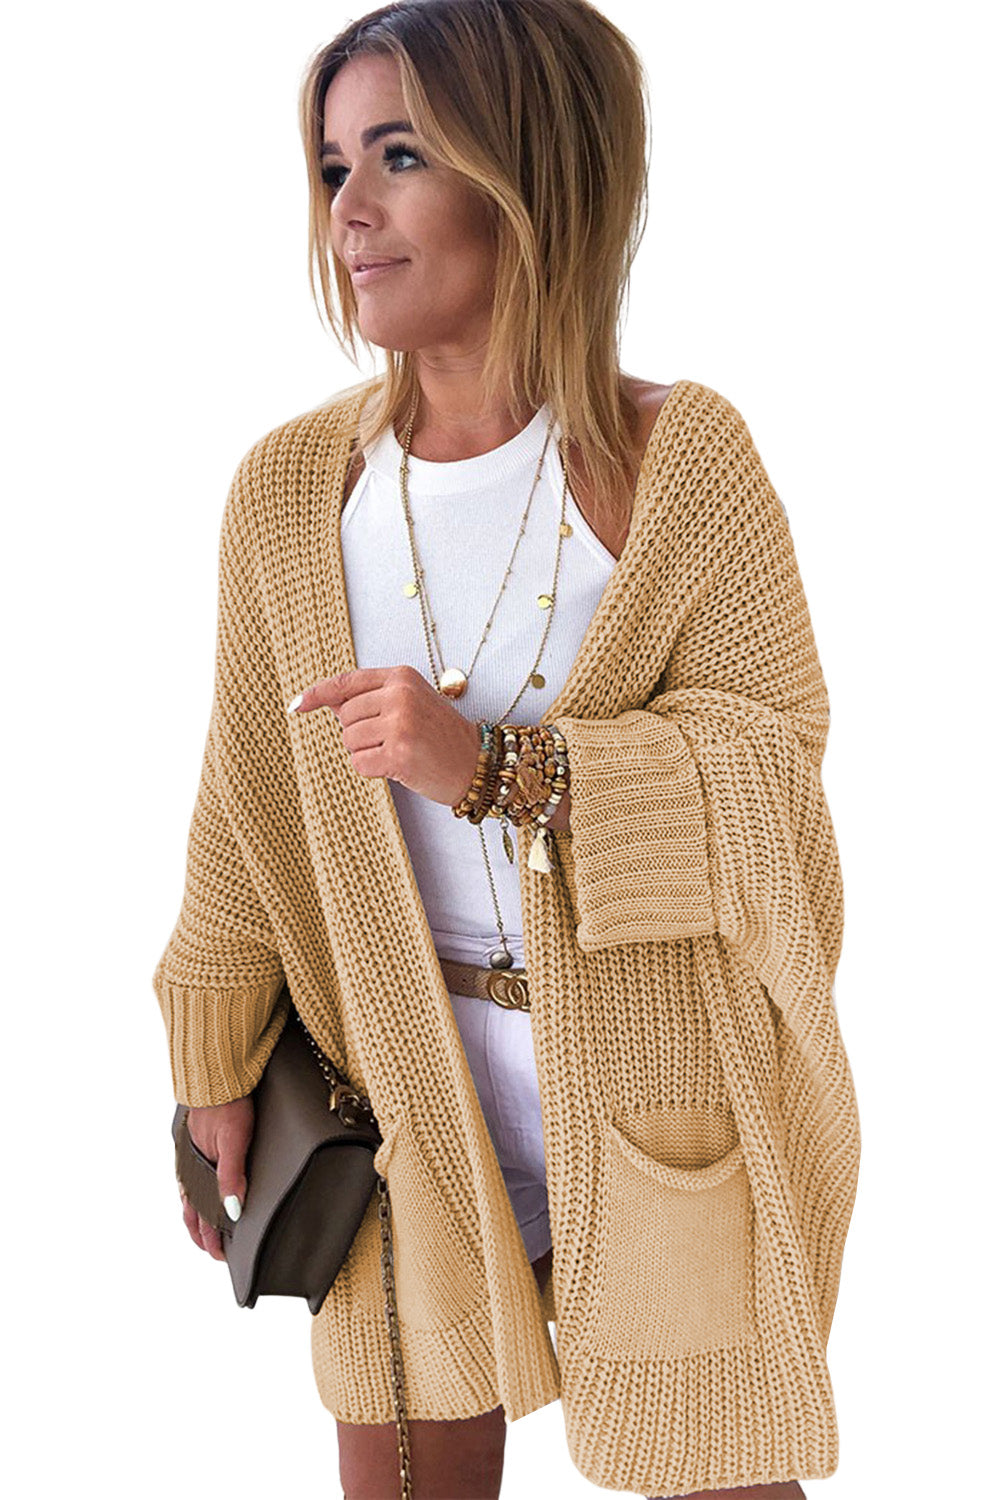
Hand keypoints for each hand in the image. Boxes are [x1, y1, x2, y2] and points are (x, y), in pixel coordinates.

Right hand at [178, 1096, 254, 1261]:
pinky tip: (201, 1192)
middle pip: (193, 1213)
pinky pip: (190, 1178)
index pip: (203, 1219)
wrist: (215, 1076)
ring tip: (207, 1230)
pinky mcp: (193, 1144)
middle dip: (203, 1235)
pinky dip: (194, 1194)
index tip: (223, 1257)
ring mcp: (189, 1157)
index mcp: (198, 1173)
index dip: (213, 1240)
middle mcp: (189, 1169)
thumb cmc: (229, 1106)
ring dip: (197, 1217)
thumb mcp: (235, 1140)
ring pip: (189, 1197)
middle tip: (215, 1251)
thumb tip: (233, 1212)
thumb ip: (232, 1174)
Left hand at [289, 666, 481, 806]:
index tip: (298, 705)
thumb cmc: (440, 735)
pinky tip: (396, 766)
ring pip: (349, 741)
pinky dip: (371, 769)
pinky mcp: (399, 754)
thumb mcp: (410, 702)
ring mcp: (400, 724)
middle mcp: (400, 696)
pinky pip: (359, 763)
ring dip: (365, 752)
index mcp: (401, 677)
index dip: (318, 694)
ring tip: (395, 752)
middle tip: (390, 739)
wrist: (476, 763)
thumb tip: (327, 702)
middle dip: (358, 733)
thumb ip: (371, 698)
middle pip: (345, 716)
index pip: (347, 682)